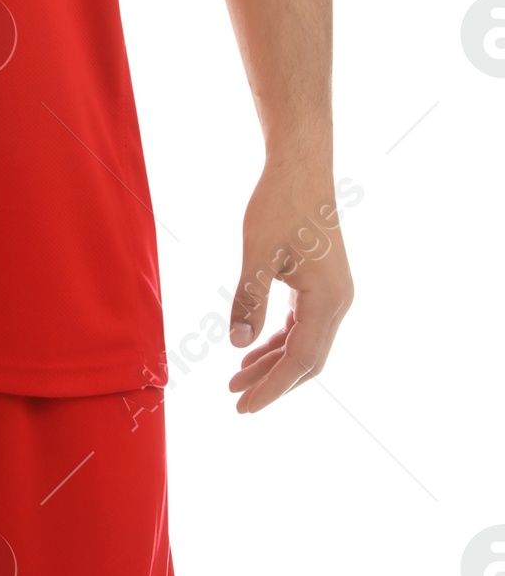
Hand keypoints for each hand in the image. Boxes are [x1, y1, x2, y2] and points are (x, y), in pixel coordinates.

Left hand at [227, 157, 353, 413]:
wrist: (301, 168)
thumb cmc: (280, 205)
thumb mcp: (258, 253)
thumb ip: (249, 300)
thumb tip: (237, 345)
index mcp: (329, 301)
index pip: (301, 361)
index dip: (272, 387)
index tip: (244, 407)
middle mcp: (338, 303)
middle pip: (307, 360)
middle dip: (272, 383)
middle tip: (236, 401)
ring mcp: (333, 295)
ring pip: (305, 343)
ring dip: (273, 363)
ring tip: (237, 379)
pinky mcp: (322, 284)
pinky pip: (302, 324)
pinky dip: (279, 340)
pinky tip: (253, 349)